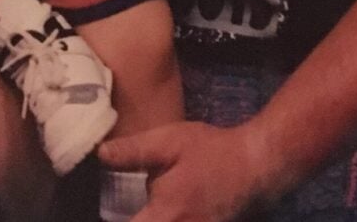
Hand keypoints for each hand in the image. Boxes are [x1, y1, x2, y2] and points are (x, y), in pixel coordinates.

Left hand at [100, 122, 265, 221]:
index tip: (108, 213)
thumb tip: (100, 154)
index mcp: (164, 215)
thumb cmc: (211, 151)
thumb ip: (133, 152)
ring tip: (145, 209)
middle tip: (125, 210)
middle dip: (134, 219)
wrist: (256, 165)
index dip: (114, 220)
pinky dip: (162, 218)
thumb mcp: (170, 142)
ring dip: (149, 219)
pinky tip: (163, 210)